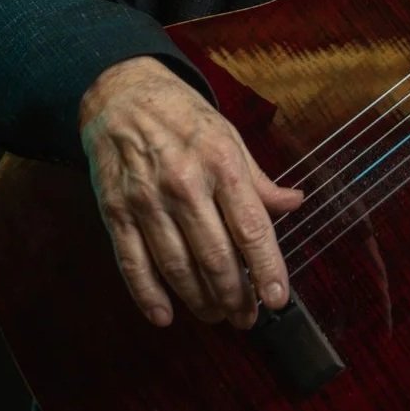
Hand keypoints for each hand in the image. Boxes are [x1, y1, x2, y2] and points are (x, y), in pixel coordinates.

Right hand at [77, 56, 304, 328]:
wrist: (120, 94)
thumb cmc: (183, 117)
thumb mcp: (229, 138)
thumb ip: (259, 180)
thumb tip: (294, 204)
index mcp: (221, 164)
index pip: (252, 229)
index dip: (267, 270)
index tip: (278, 299)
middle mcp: (185, 184)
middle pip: (216, 257)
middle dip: (235, 296)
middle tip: (246, 316)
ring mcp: (147, 200)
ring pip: (177, 267)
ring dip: (200, 301)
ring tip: (216, 314)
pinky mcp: (115, 211)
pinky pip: (133, 263)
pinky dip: (148, 296)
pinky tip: (165, 316)